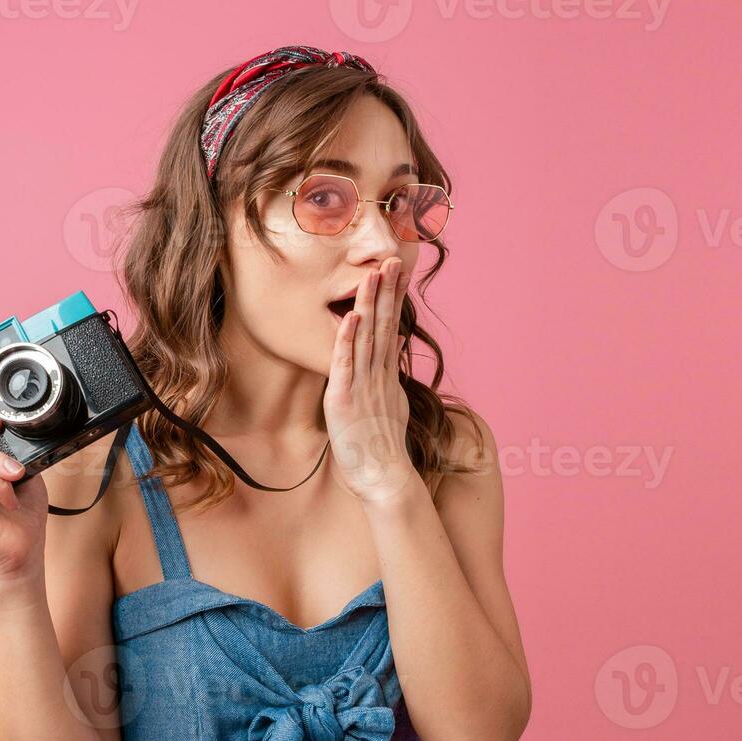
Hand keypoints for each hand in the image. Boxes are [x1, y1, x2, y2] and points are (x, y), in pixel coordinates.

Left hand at [323, 256, 416, 503]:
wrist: (384, 480)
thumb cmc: (381, 450)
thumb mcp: (386, 410)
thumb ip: (384, 385)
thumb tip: (386, 368)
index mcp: (385, 377)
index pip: (390, 329)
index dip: (393, 299)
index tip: (397, 271)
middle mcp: (377, 377)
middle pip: (383, 326)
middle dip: (387, 292)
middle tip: (392, 259)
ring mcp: (363, 387)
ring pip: (366, 339)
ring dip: (368, 305)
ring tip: (372, 275)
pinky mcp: (344, 401)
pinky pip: (345, 365)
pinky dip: (347, 340)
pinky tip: (350, 317)